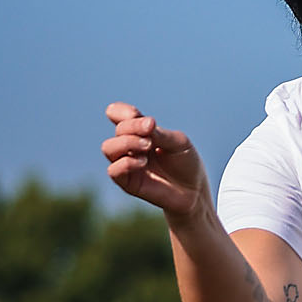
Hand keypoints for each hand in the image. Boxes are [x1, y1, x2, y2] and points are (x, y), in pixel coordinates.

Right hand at [101, 103, 210, 218]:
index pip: (117, 114)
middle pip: (118, 129)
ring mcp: (127, 164)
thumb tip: (145, 125)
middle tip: (151, 131)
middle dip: (133, 126)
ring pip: (108, 147)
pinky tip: (143, 162)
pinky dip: (126, 162)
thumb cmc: (185, 161)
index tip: (136, 114)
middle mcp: (130, 146)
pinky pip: (113, 170)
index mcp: (140, 130)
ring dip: (127, 142)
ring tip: (148, 146)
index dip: (122, 111)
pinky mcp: (128, 183)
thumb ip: (159, 134)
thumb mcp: (177, 142)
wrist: (193, 190)